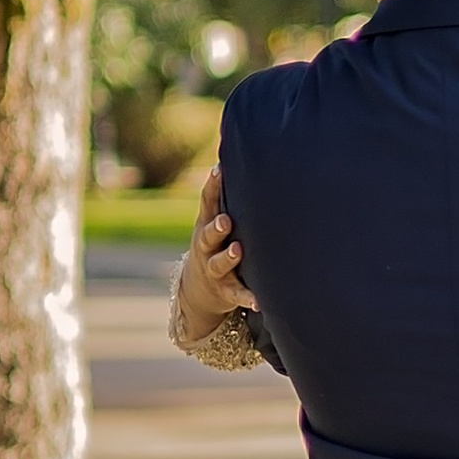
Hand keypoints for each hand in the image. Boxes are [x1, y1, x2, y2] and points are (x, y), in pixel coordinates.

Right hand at [174, 163, 256, 343]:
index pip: (207, 203)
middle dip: (216, 227)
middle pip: (208, 235)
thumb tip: (240, 157)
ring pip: (218, 264)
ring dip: (228, 257)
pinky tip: (259, 300)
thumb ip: (227, 197)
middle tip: (226, 220)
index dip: (211, 187)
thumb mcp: (216, 221)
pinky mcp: (225, 291)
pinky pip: (237, 294)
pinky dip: (247, 297)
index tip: (218, 171)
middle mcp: (206, 247)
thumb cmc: (217, 244)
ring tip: (238, 250)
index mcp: (206, 225)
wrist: (199, 290)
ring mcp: (213, 270)